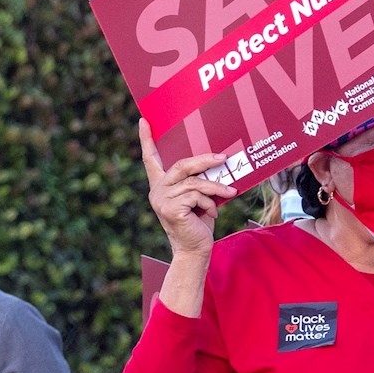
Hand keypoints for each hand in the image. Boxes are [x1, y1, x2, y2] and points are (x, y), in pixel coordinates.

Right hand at [138, 119, 236, 258]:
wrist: (194, 251)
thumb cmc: (198, 224)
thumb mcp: (197, 198)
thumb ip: (198, 181)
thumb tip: (217, 161)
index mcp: (161, 185)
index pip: (150, 159)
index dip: (146, 139)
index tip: (144, 120)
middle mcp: (157, 190)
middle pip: (181, 165)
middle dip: (204, 161)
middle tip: (222, 158)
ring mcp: (161, 200)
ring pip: (194, 182)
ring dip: (215, 187)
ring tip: (229, 193)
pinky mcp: (170, 209)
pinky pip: (197, 196)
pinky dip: (210, 203)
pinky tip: (213, 214)